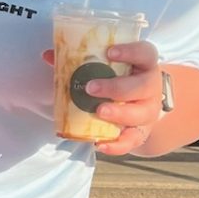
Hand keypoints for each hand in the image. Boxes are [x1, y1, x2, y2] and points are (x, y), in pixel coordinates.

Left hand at [44, 40, 164, 156]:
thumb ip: (78, 59)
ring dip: (119, 113)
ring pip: (140, 114)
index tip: (110, 52)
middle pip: (143, 86)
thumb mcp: (106, 66)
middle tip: (91, 88)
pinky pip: (132, 140)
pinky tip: (100, 144)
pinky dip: (118, 145)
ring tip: (98, 112)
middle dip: (117, 87)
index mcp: (144, 65)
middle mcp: (151, 87)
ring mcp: (148, 110)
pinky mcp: (142, 132)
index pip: (146, 53)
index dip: (130, 52)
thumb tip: (47, 55)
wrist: (139, 103)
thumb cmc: (119, 78)